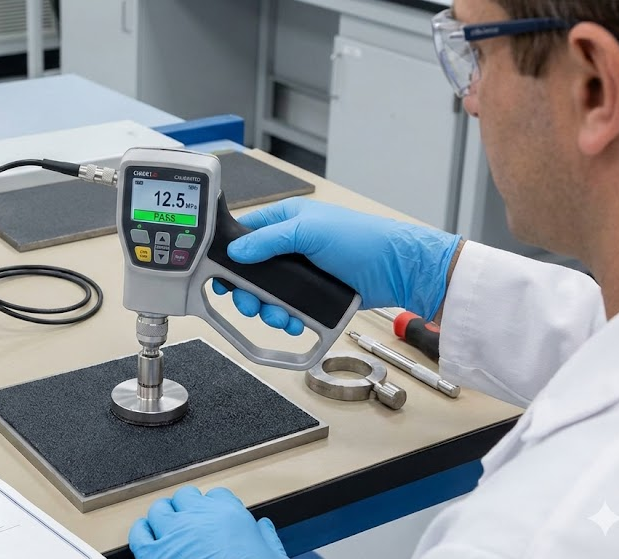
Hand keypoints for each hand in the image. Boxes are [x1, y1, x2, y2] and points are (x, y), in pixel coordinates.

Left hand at [128, 486, 287, 558]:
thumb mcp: (271, 556)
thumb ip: (265, 538)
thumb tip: (264, 527)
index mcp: (227, 515)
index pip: (216, 495)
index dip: (213, 506)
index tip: (213, 516)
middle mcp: (197, 518)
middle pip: (185, 496)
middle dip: (187, 507)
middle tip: (190, 520)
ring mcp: (172, 534)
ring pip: (159, 509)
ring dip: (163, 516)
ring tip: (167, 526)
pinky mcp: (152, 554)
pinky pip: (138, 533)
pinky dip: (141, 532)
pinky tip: (147, 536)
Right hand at [213, 198, 460, 328]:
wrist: (397, 270)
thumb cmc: (361, 239)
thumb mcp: (309, 231)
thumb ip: (268, 240)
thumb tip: (235, 251)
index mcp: (286, 220)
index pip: (245, 235)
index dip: (231, 256)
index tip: (221, 276)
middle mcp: (290, 245)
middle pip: (252, 272)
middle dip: (248, 292)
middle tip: (250, 305)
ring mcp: (302, 272)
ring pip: (268, 295)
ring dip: (267, 310)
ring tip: (277, 317)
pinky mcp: (313, 295)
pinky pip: (289, 309)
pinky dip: (285, 319)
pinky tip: (291, 322)